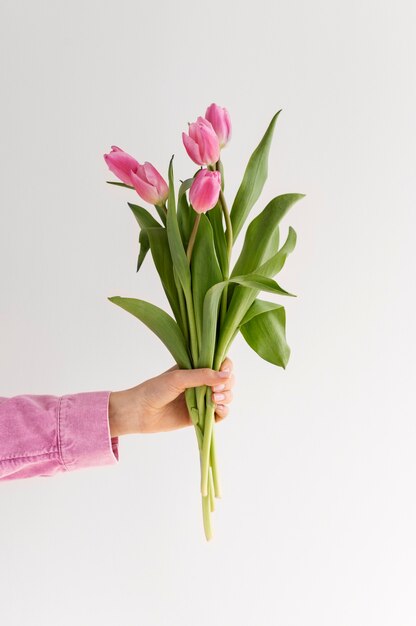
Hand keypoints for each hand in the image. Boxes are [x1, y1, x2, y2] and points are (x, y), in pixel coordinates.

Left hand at [108, 358, 233, 435]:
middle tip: (216, 389)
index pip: (220, 363)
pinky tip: (216, 408)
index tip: (224, 371)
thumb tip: (226, 375)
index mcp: (196, 367)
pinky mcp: (201, 416)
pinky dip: (223, 411)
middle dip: (227, 384)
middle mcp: (202, 382)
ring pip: (226, 396)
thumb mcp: (179, 377)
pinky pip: (220, 414)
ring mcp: (202, 399)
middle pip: (227, 380)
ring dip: (227, 397)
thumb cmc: (155, 390)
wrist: (140, 412)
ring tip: (214, 399)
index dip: (226, 366)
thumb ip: (203, 376)